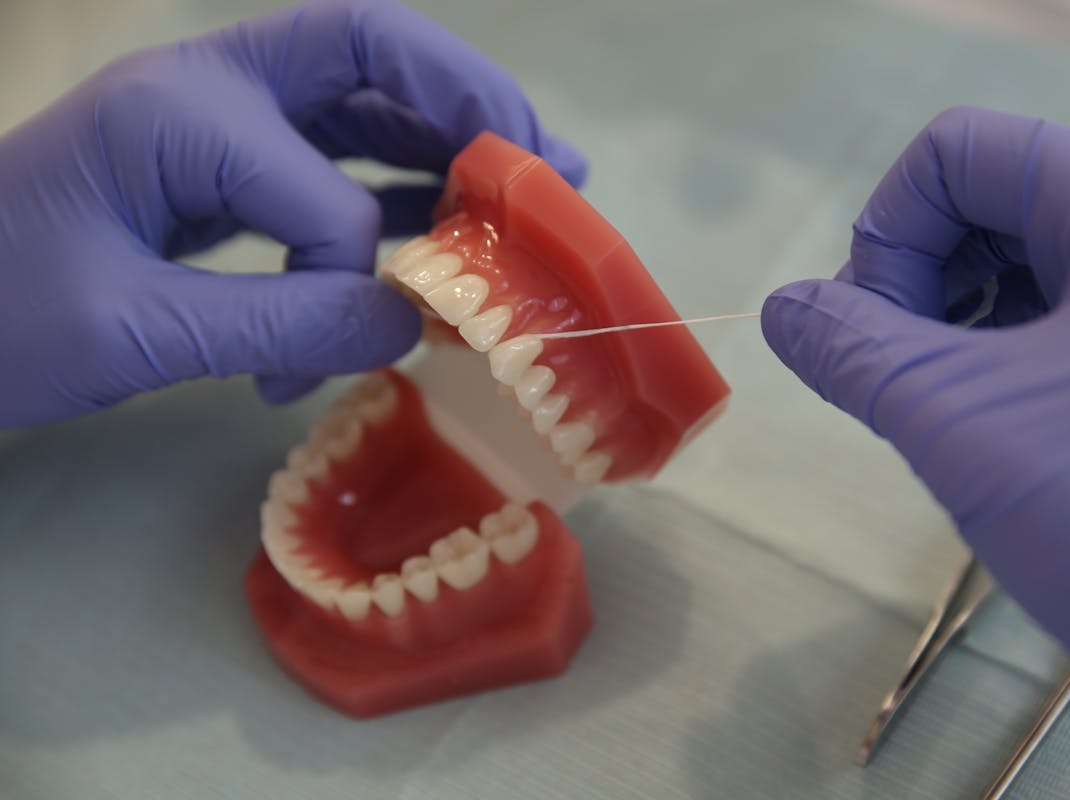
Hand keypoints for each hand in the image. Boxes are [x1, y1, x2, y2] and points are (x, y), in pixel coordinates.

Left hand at [0, 0, 585, 425]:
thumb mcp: (130, 331)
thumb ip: (279, 327)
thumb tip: (412, 328)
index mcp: (183, 112)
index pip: (321, 192)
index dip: (353, 274)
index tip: (341, 345)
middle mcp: (213, 89)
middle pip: (372, 50)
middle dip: (470, 103)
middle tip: (546, 166)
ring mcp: (221, 118)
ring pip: (364, 94)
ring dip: (450, 135)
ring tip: (528, 181)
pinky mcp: (224, 161)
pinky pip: (336, 153)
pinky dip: (398, 186)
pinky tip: (444, 225)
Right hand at [761, 107, 1069, 736]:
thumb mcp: (961, 423)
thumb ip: (852, 348)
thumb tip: (781, 306)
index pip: (961, 153)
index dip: (889, 231)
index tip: (881, 333)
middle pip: (989, 201)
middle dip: (916, 281)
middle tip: (901, 376)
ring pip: (1020, 260)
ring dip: (952, 325)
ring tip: (948, 410)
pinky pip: (1059, 315)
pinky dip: (997, 354)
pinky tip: (990, 423)